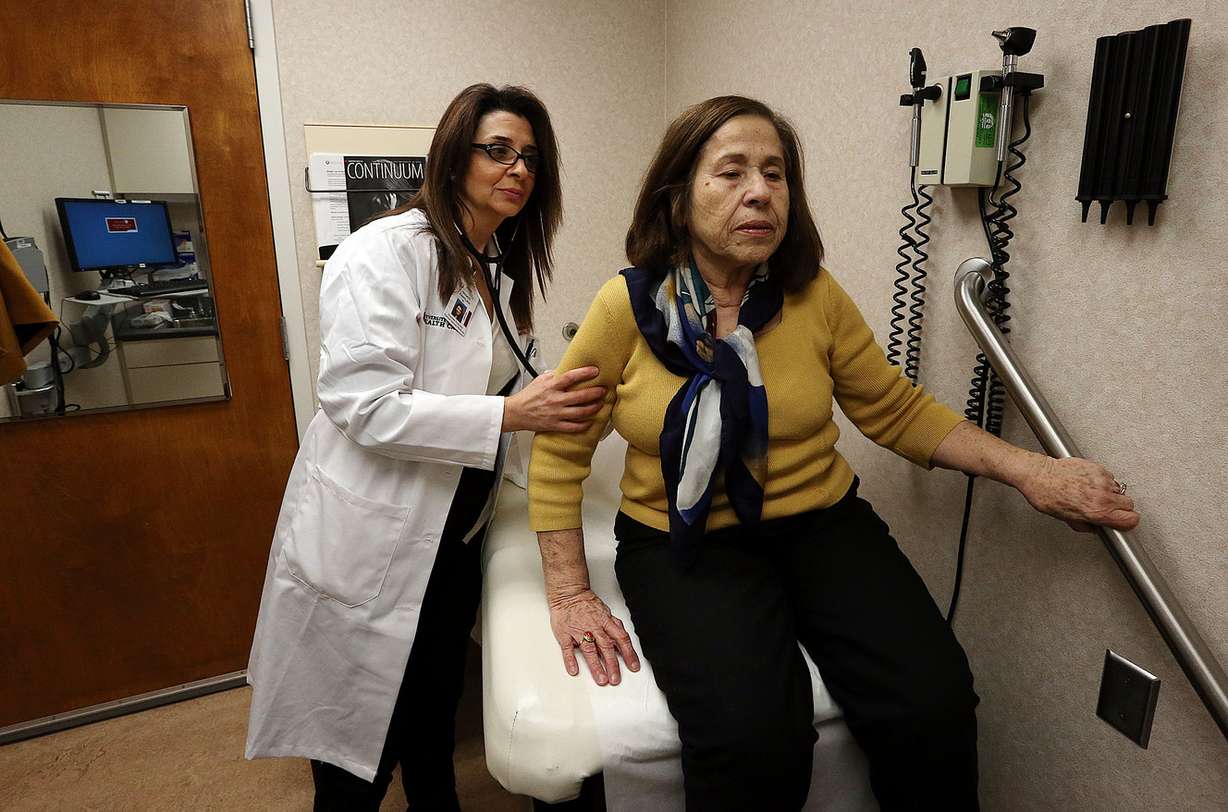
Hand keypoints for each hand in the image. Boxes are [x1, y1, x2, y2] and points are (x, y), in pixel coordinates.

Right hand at [503, 366, 604, 432]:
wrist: (515, 413)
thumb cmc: (527, 397)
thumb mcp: (539, 380)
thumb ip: (553, 375)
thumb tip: (565, 370)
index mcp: (551, 386)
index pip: (570, 377)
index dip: (584, 373)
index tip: (595, 371)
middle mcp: (555, 400)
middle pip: (580, 396)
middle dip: (595, 392)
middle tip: (603, 390)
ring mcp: (556, 413)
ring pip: (580, 412)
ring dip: (593, 408)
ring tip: (600, 404)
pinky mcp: (554, 425)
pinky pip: (573, 427)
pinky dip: (583, 425)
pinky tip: (590, 421)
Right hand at [547, 588, 639, 685]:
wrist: (569, 594)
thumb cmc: (587, 604)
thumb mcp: (606, 612)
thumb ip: (614, 626)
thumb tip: (623, 640)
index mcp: (605, 622)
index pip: (621, 639)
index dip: (629, 653)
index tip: (633, 666)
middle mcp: (594, 628)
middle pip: (606, 647)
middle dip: (612, 664)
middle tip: (616, 679)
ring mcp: (579, 631)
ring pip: (589, 650)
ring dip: (596, 665)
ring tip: (601, 679)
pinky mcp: (565, 634)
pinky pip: (568, 648)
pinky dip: (570, 660)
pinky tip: (574, 670)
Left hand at [1017, 455, 1138, 532]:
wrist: (1038, 475)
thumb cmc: (1047, 496)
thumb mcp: (1066, 519)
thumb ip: (1086, 525)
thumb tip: (1095, 527)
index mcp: (1097, 511)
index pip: (1131, 519)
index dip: (1128, 521)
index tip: (1122, 520)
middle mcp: (1102, 495)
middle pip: (1129, 504)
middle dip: (1120, 507)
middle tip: (1107, 508)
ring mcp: (1101, 479)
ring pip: (1119, 489)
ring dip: (1111, 493)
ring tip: (1094, 493)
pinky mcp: (1097, 467)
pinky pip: (1109, 476)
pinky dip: (1103, 481)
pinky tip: (1089, 483)